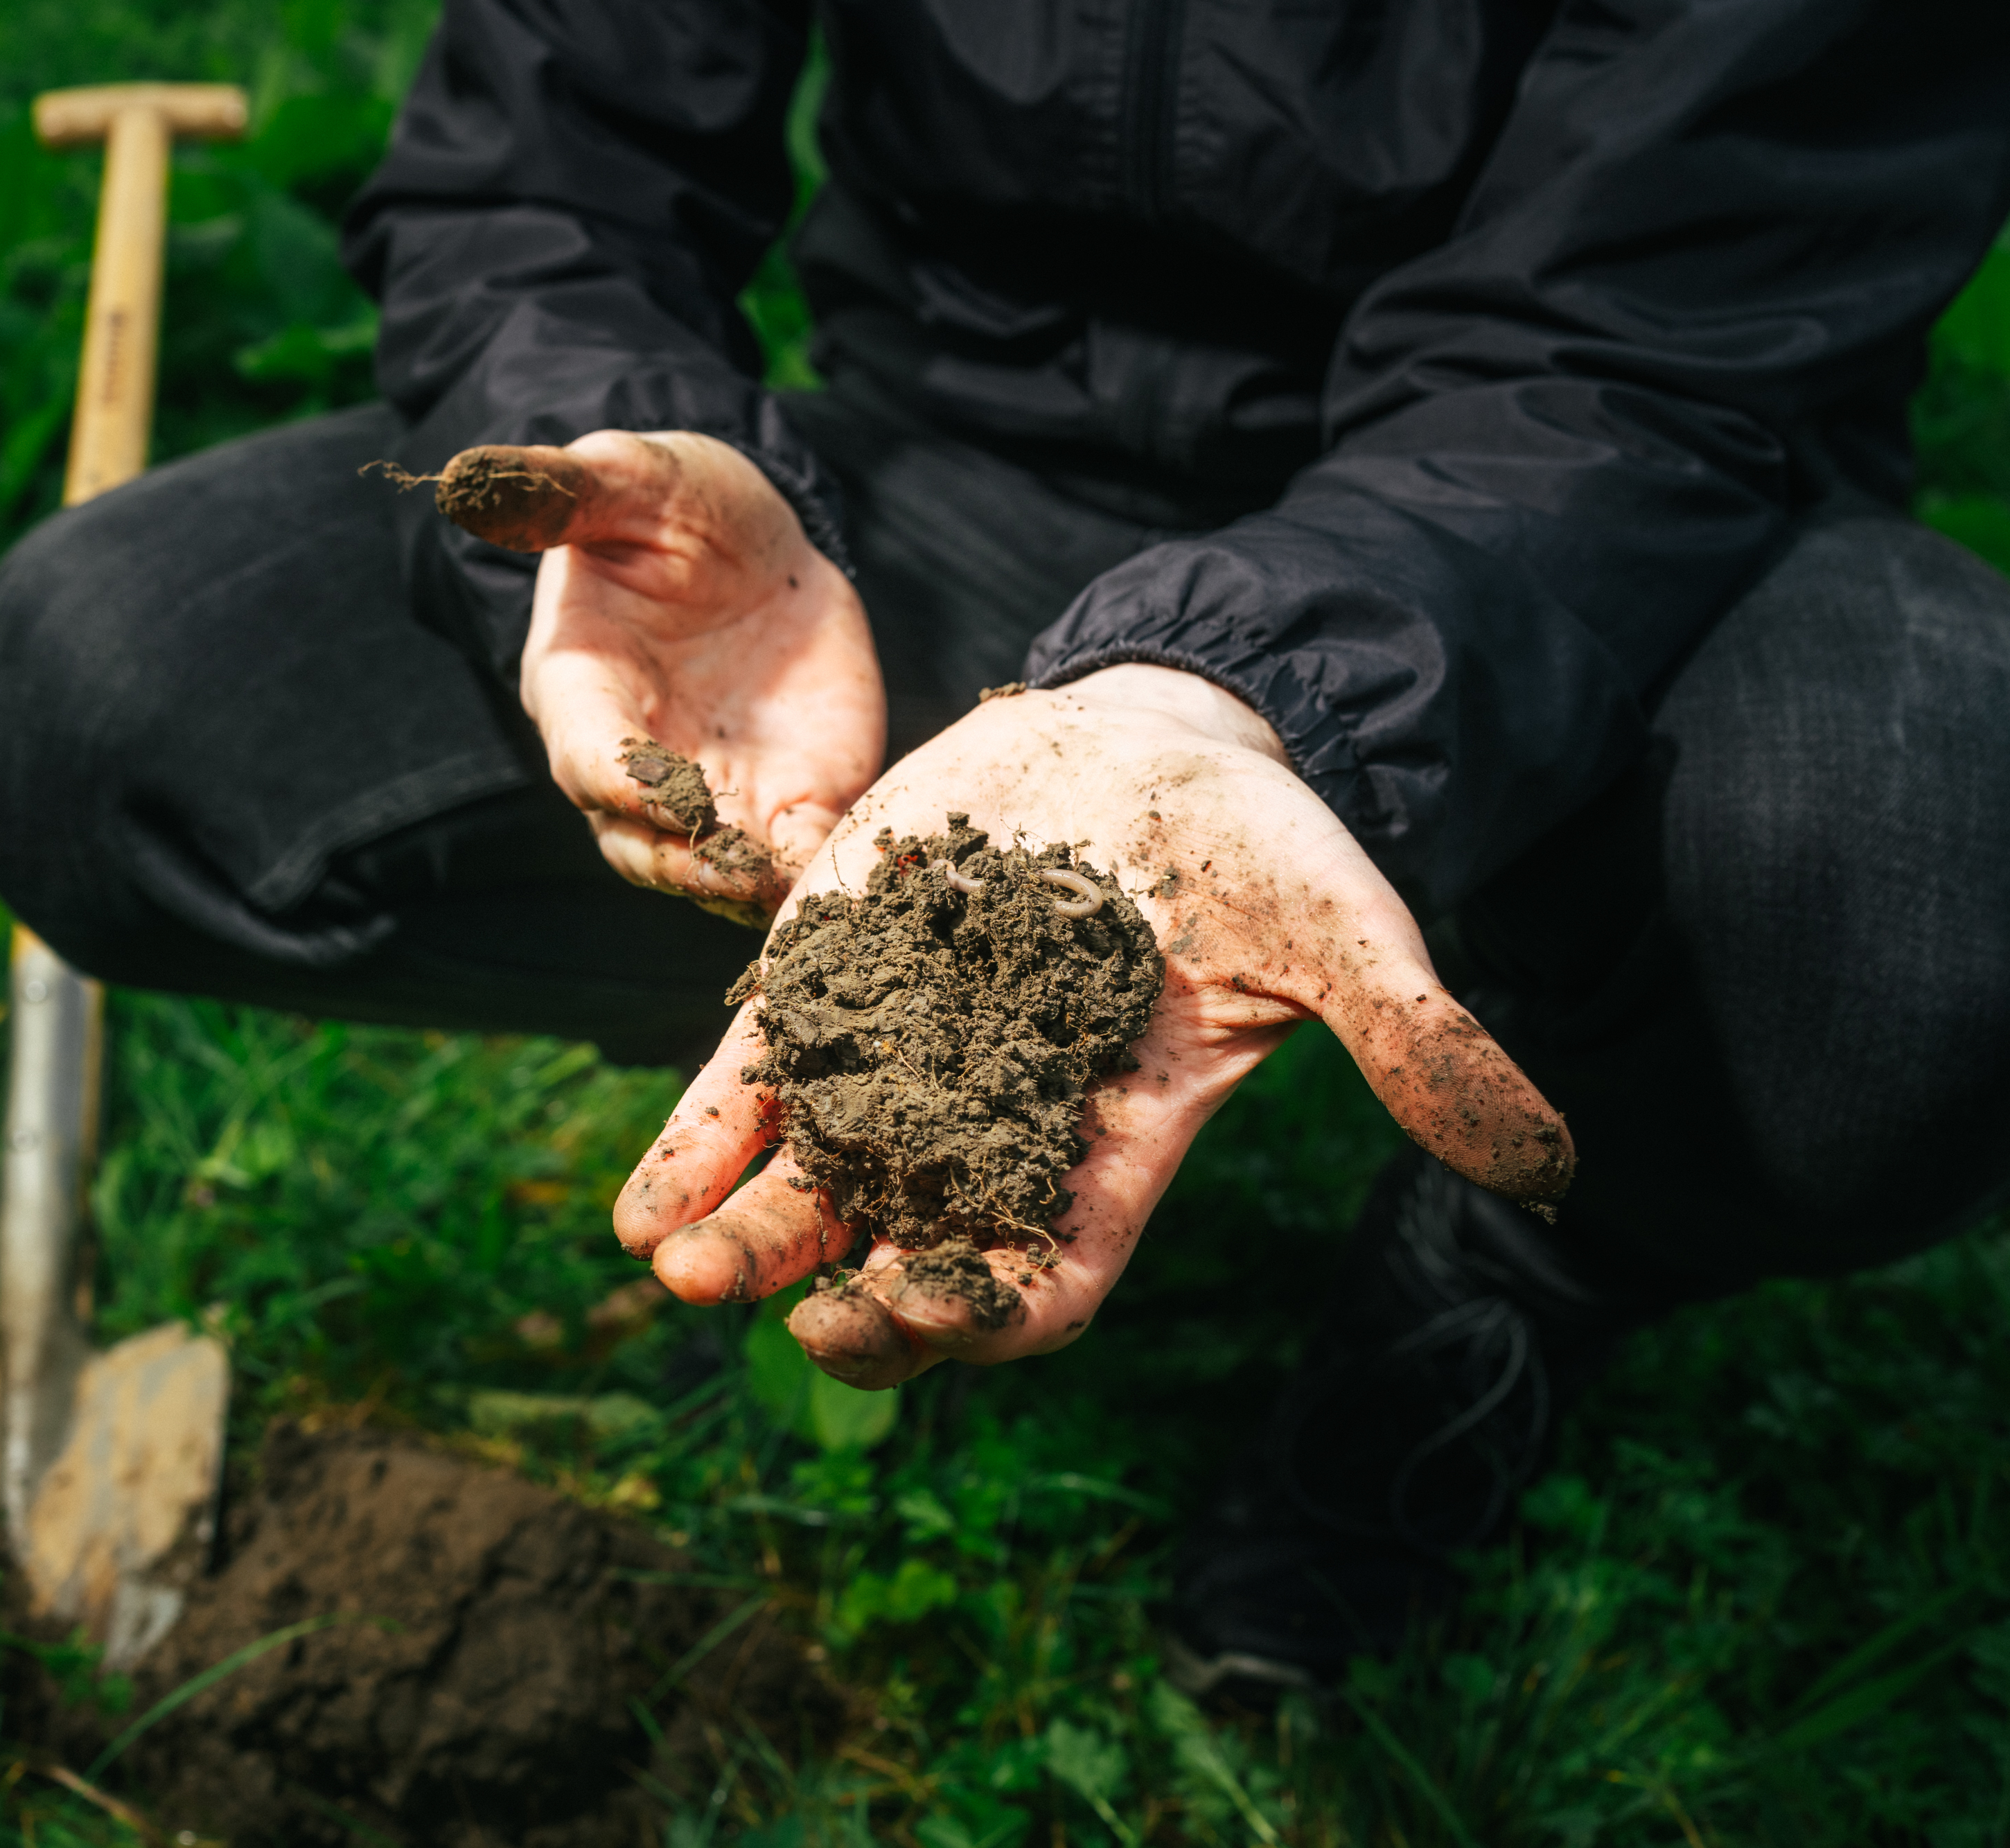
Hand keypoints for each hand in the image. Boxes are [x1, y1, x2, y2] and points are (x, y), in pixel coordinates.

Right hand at [436, 431, 884, 925]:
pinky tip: (850, 868)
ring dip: (748, 888)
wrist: (758, 545)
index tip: (674, 796)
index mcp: (580, 685)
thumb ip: (564, 491)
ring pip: (708, 871)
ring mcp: (707, 790)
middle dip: (687, 863)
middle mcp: (632, 757)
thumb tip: (466, 484)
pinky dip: (812, 871)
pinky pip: (787, 856)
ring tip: (799, 883)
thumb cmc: (674, 504)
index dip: (621, 782)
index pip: (584, 754)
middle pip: (637, 841)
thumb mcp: (631, 477)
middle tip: (744, 868)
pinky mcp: (778, 800)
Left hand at [611, 665, 1574, 1386]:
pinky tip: (642, 1200)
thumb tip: (1546, 1164)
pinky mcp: (835, 982)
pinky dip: (704, 1141)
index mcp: (1109, 1153)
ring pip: (812, 1185)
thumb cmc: (1260, 853)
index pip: (1037, 1278)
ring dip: (742, 1232)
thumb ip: (1417, 1048)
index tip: (902, 1320)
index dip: (971, 1316)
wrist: (1165, 741)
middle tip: (765, 1310)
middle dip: (833, 1293)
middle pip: (902, 1251)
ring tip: (671, 1261)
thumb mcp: (1344, 939)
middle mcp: (992, 1130)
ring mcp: (904, 1063)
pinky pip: (759, 1085)